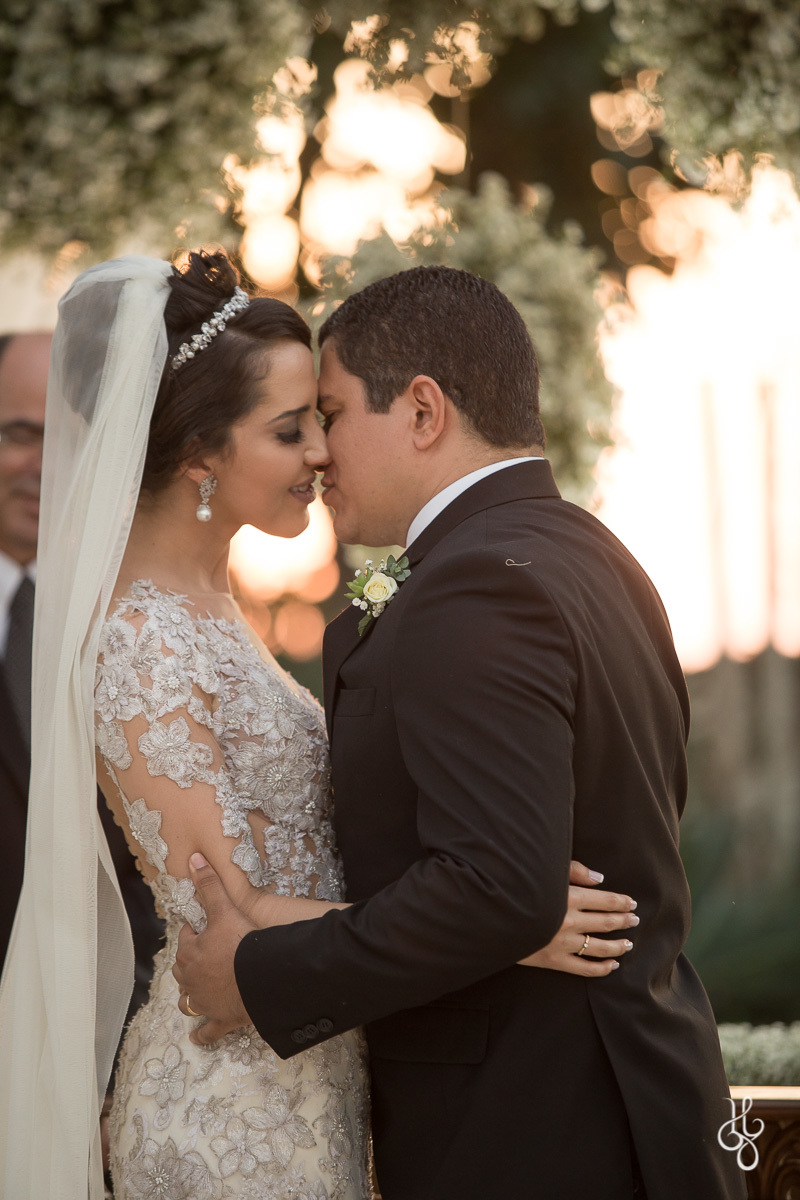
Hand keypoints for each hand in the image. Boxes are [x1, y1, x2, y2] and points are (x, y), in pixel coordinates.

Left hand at [172, 853, 257, 1045]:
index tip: (203, 927)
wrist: (258, 980)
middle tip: (205, 952)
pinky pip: (207, 1031)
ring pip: (189, 1000)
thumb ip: (209, 885)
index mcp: (190, 954)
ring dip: (190, 995)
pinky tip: (196, 1037)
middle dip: (190, 961)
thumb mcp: (224, 910)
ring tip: (195, 989)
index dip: (195, 931)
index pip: (186, 938)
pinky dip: (201, 1034)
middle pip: (184, 969)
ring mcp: (205, 1002)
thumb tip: (194, 858)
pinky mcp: (220, 1019)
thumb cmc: (239, 945)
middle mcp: (191, 980)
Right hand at [517, 860, 638, 976]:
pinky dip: (602, 969)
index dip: (622, 902)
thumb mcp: (544, 872)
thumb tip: (599, 878)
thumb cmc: (517, 890)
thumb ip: (573, 871)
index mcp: (568, 898)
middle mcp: (569, 922)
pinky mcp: (554, 961)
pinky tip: (613, 965)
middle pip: (606, 922)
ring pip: (600, 947)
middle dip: (624, 921)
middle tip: (635, 920)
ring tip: (629, 943)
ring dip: (618, 945)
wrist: (492, 918)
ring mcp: (563, 944)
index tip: (631, 903)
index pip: (605, 901)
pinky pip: (584, 969)